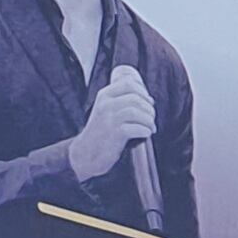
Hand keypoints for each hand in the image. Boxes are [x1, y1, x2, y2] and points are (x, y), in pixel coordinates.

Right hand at [65, 69, 157, 183]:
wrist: (86, 154)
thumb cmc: (102, 132)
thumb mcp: (107, 111)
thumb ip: (123, 102)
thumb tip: (149, 99)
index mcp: (104, 95)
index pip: (129, 83)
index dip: (143, 92)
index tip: (148, 103)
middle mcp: (105, 104)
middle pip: (136, 98)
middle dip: (149, 108)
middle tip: (151, 119)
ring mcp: (108, 119)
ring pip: (137, 112)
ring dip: (149, 120)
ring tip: (150, 127)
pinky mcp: (114, 134)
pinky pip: (136, 128)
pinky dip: (145, 131)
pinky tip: (146, 134)